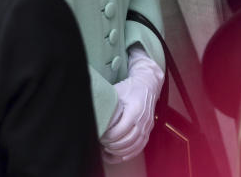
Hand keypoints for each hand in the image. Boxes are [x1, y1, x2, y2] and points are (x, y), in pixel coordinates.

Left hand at [100, 46, 163, 162]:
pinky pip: (139, 148)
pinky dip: (128, 154)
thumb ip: (107, 105)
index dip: (108, 136)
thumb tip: (92, 114)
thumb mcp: (116, 92)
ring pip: (134, 147)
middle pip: (127, 141)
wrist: (148, 85)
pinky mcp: (148, 131)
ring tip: (107, 149)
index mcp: (135, 110)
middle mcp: (143, 120)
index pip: (121, 130)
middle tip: (101, 142)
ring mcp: (147, 127)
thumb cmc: (130, 88)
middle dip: (112, 145)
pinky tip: (118, 155)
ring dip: (119, 151)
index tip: (100, 135)